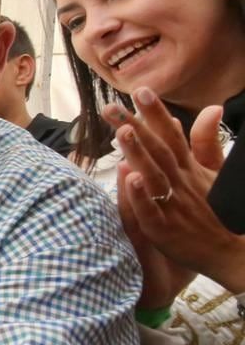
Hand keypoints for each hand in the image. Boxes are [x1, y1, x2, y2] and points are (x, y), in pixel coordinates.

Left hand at [103, 89, 244, 293]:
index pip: (170, 136)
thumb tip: (211, 108)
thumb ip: (206, 142)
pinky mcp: (165, 230)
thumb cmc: (220, 212)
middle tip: (112, 105)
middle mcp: (180, 183)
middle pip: (157, 150)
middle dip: (136, 126)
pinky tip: (128, 179)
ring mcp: (173, 206)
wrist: (235, 255)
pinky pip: (151, 211)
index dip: (156, 113)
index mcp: (189, 170)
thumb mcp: (215, 174)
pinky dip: (140, 196)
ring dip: (138, 153)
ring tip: (122, 131)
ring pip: (153, 175)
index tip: (140, 90)